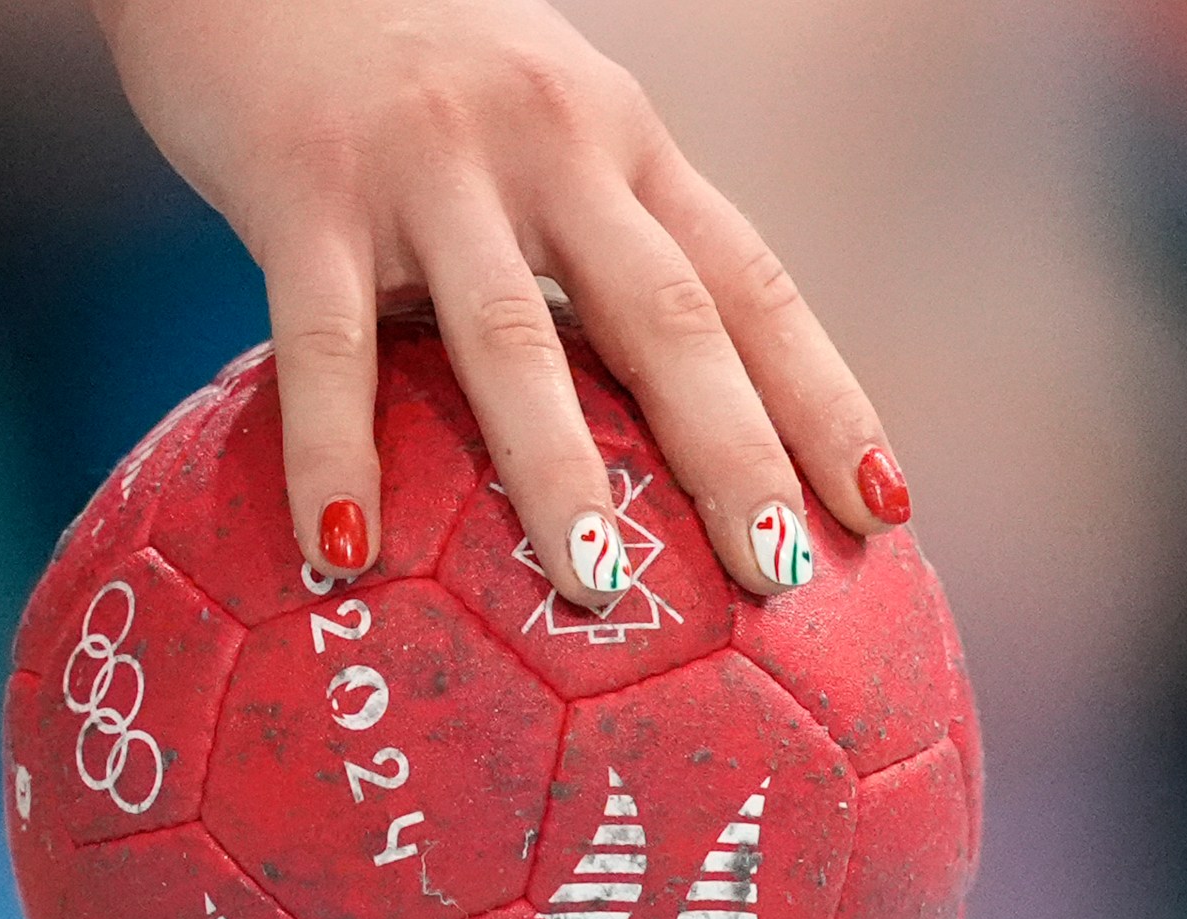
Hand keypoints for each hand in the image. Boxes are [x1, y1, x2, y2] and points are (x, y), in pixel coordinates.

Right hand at [94, 0, 910, 602]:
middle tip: (779, 577)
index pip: (751, 284)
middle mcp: (550, 144)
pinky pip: (326, 342)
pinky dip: (335, 453)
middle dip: (733, 454)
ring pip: (511, 335)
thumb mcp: (530, 123)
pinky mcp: (304, 185)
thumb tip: (635, 418)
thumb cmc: (398, 64)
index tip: (882, 512)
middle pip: (667, 316)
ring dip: (556, 471)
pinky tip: (345, 552)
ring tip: (594, 587)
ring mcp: (429, 164)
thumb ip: (584, 237)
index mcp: (621, 141)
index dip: (823, 401)